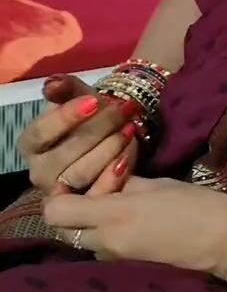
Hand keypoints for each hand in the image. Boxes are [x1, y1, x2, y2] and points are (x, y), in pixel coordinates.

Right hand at [18, 75, 139, 197]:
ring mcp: (60, 193)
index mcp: (31, 144)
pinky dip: (114, 175)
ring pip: (80, 175)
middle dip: (96, 130)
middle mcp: (39, 172)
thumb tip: (52, 84)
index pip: (39, 133)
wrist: (111, 135)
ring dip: (108, 150)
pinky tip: (128, 155)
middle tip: (122, 111)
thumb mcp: (79, 97)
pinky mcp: (83, 207)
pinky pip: (96, 196)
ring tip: (129, 130)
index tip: (94, 101)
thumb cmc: (90, 116)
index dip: (66, 117)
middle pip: (63, 156)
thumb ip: (66, 88)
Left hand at [43, 176, 226, 280]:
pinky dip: (106, 233)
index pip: (55, 211)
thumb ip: (122, 181)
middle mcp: (105, 243)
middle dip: (73, 209)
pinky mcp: (127, 267)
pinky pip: (101, 248)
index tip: (77, 180)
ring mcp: (114, 259)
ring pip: (83, 239)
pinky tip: (131, 220)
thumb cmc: (195, 205)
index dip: (59, 194)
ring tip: (118, 202)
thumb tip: (103, 176)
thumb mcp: (155, 184)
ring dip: (90, 222)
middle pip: (64, 228)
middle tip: (96, 189)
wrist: (225, 240)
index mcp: (112, 216)